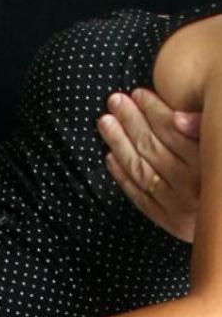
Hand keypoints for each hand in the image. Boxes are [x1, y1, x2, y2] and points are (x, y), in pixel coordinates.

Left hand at [97, 89, 200, 241]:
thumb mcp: (220, 145)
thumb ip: (203, 130)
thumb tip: (179, 118)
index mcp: (208, 164)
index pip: (172, 131)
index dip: (152, 109)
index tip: (138, 94)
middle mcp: (194, 186)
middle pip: (151, 147)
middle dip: (130, 120)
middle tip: (114, 101)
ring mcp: (180, 207)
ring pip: (140, 169)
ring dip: (118, 143)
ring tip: (105, 122)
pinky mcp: (170, 222)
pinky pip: (139, 196)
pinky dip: (122, 176)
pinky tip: (110, 157)